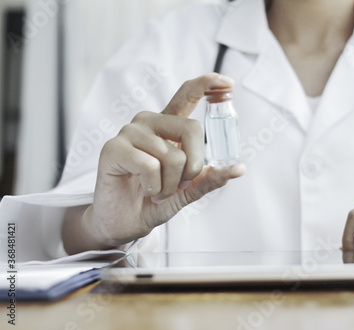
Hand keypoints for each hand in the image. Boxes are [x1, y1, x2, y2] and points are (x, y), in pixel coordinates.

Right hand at [63, 73, 245, 253]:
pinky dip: (154, 187)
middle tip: (179, 185)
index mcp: (168, 127)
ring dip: (170, 185)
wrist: (124, 223)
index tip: (228, 83)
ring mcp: (130, 132)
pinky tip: (143, 190)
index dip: (207, 85)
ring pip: (173, 156)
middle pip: (192, 129)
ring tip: (155, 191)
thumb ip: (209, 177)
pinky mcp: (114, 148)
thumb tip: (238, 168)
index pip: (186, 95)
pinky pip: (150, 166)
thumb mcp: (188, 190)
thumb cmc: (153, 201)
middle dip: (194, 166)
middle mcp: (149, 123)